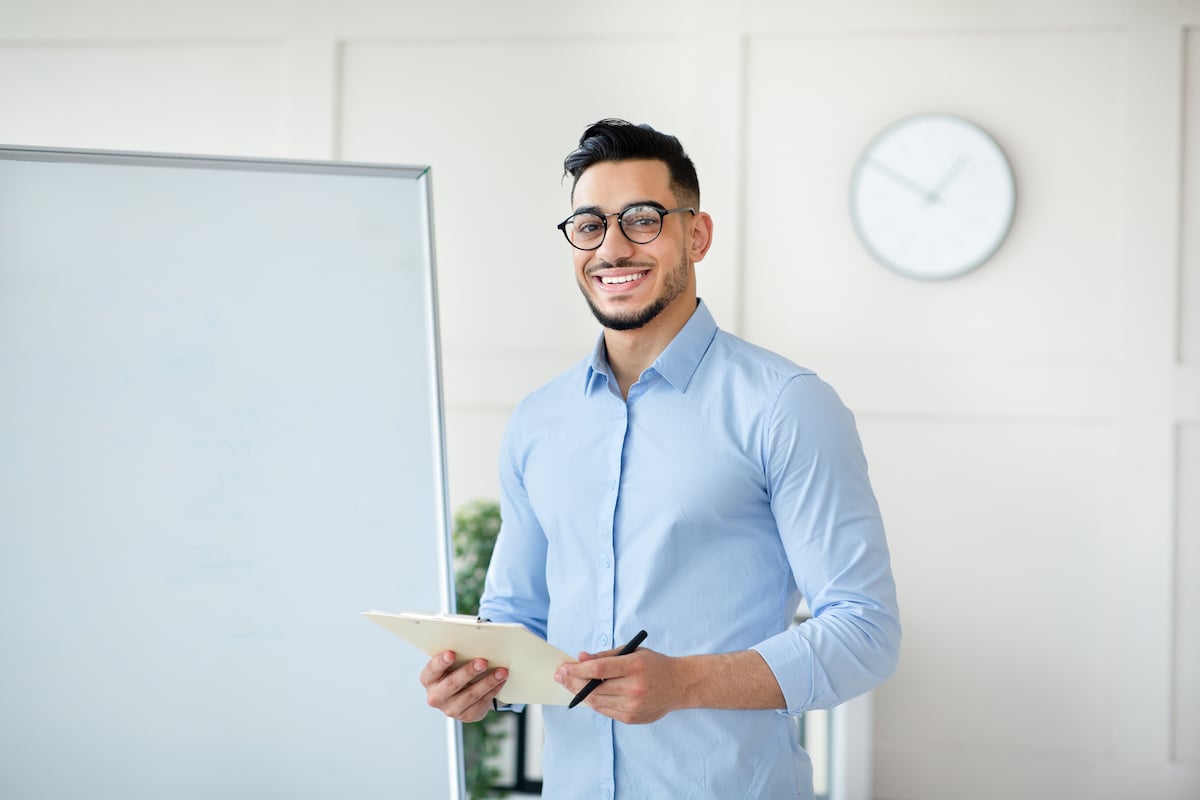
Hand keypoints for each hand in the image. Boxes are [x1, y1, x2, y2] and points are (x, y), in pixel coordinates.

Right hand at [420, 650, 507, 722]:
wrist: (461, 692)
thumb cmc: (455, 671)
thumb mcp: (452, 662)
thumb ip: (458, 654)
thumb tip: (475, 641)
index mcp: (428, 679)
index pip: (433, 669)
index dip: (441, 662)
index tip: (451, 653)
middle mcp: (436, 696)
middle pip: (452, 684)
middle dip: (468, 672)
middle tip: (483, 662)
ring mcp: (450, 708)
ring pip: (470, 695)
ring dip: (488, 682)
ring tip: (501, 672)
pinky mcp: (466, 715)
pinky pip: (481, 703)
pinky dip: (493, 690)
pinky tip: (500, 681)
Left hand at [553, 646, 686, 724]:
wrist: (679, 685)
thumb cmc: (654, 664)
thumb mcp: (632, 652)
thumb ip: (605, 656)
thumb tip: (580, 658)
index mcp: (635, 666)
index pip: (598, 670)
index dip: (576, 670)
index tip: (562, 668)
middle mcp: (634, 688)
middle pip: (594, 688)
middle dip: (572, 682)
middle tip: (559, 676)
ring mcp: (633, 706)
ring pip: (597, 702)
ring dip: (580, 693)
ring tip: (569, 684)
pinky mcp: (631, 718)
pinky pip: (605, 711)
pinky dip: (594, 702)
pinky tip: (586, 694)